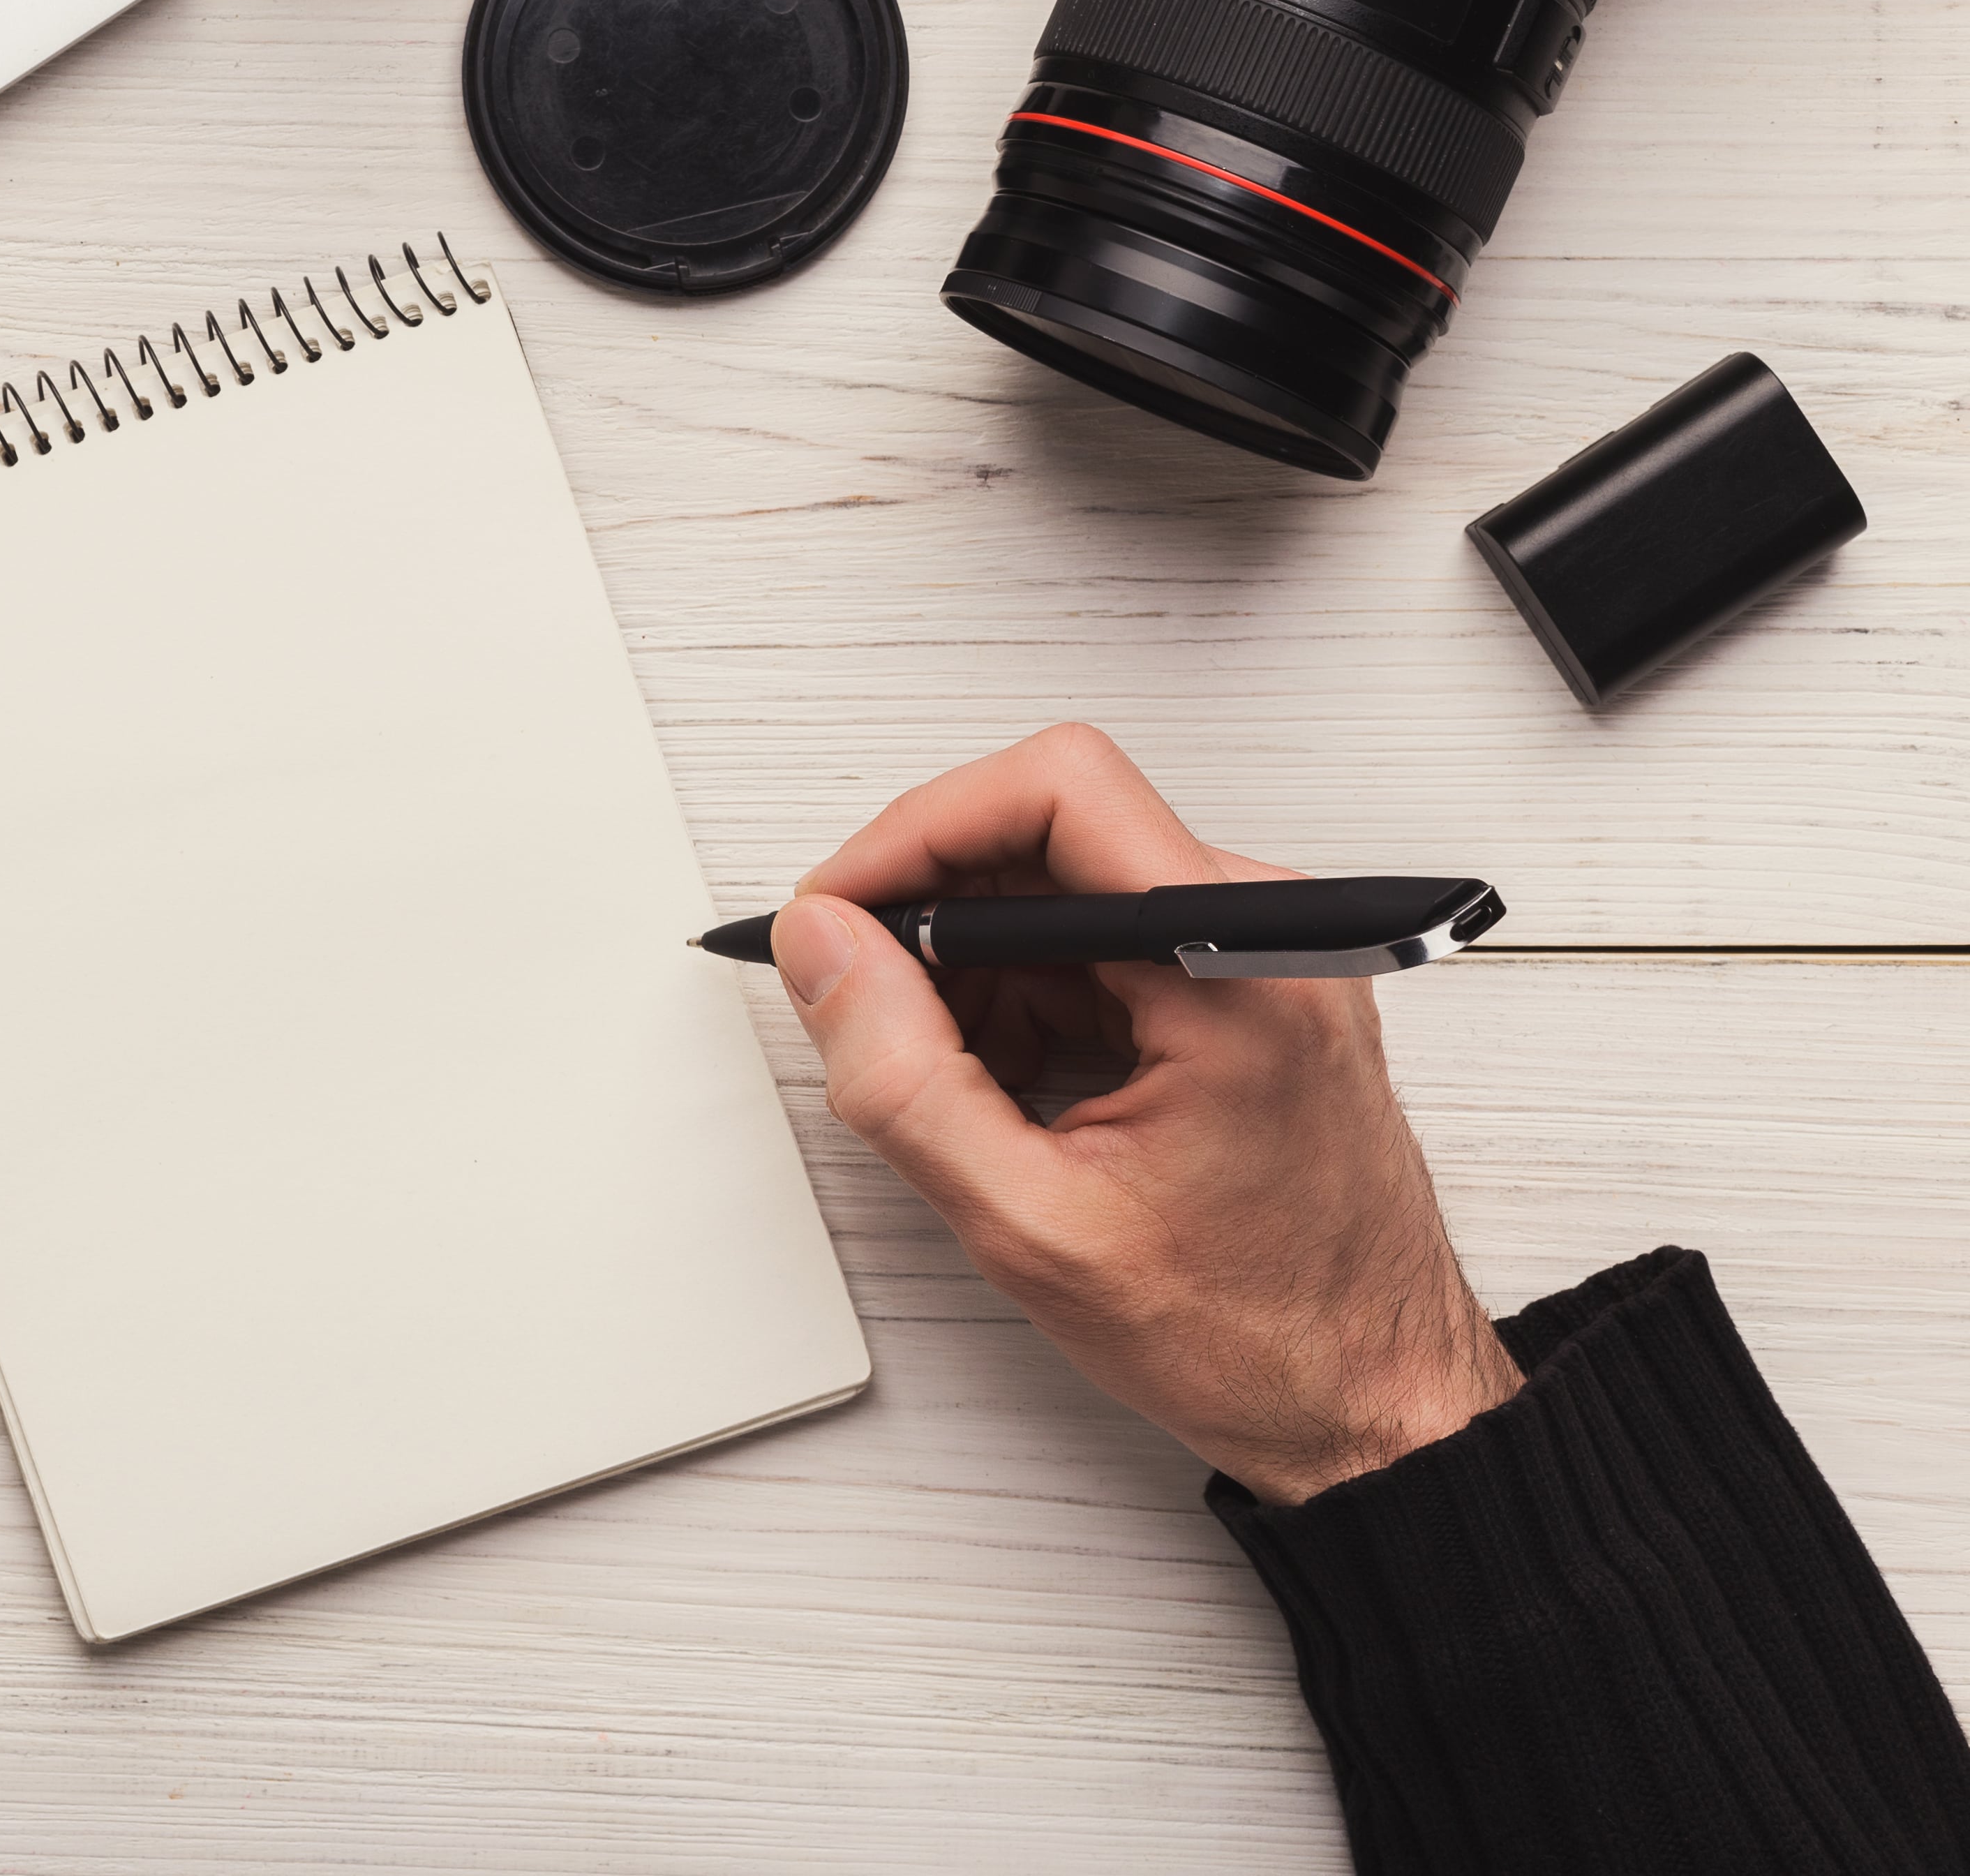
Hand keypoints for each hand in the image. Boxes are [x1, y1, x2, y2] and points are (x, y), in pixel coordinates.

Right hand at [771, 724, 1518, 1503]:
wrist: (1373, 1406)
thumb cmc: (1255, 1337)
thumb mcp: (1034, 1227)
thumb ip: (906, 1078)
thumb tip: (824, 949)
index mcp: (1240, 969)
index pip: (1057, 792)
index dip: (920, 832)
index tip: (839, 909)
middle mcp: (1266, 933)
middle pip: (1049, 832)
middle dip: (932, 913)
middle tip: (866, 1012)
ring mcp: (1258, 957)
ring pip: (1061, 887)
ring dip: (972, 968)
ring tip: (951, 1087)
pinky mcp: (1239, 990)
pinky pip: (1096, 943)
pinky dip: (1021, 999)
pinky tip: (1003, 1093)